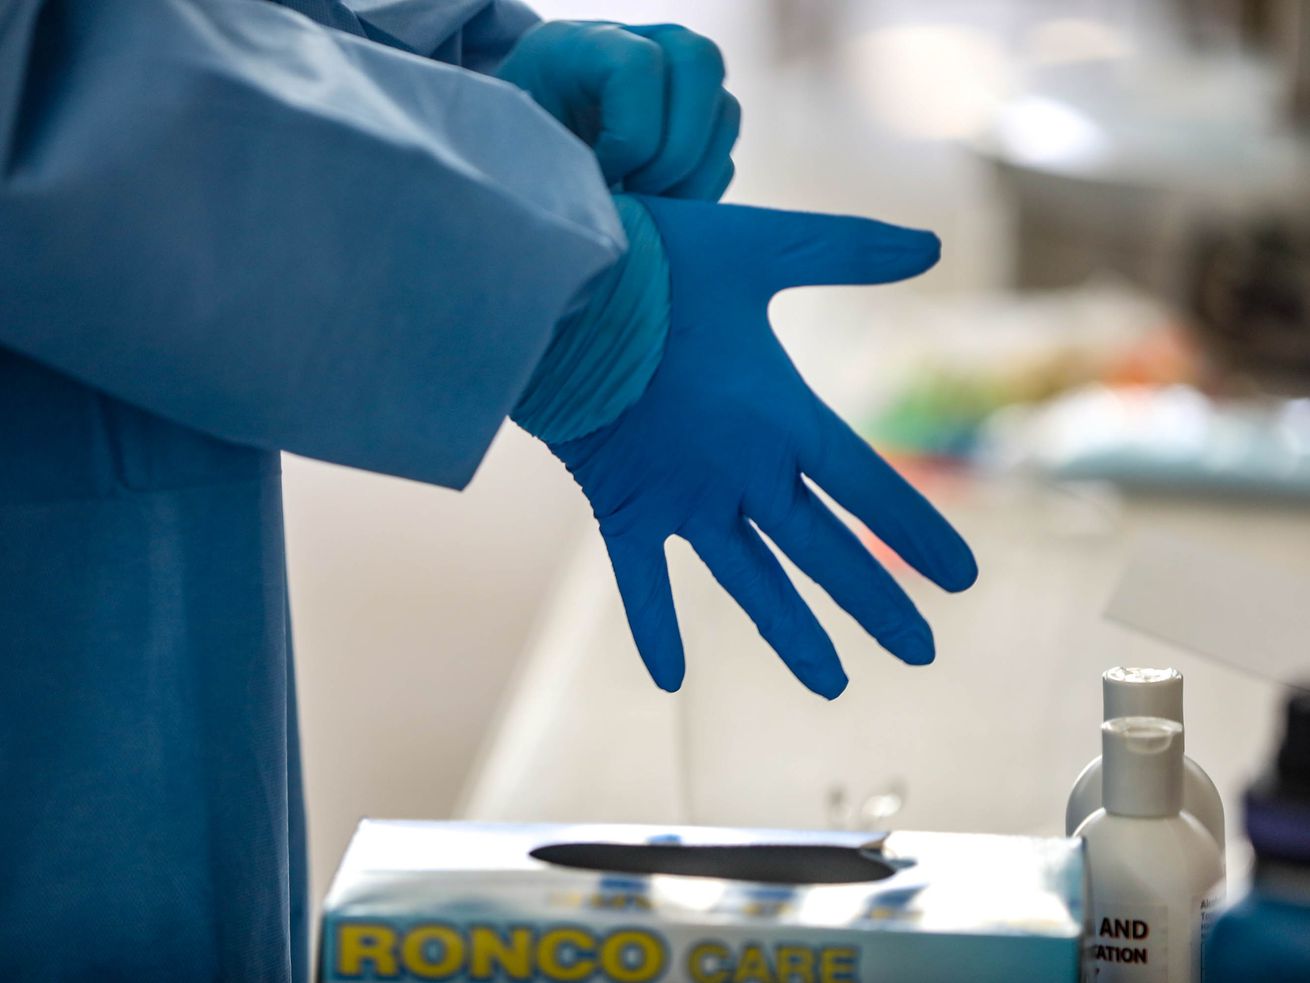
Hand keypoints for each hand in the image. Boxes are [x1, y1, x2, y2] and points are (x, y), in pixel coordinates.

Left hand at [495, 21, 738, 199]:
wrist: (526, 157)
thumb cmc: (516, 153)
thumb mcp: (525, 152)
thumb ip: (567, 172)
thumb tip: (624, 223)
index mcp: (585, 43)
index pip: (639, 65)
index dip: (630, 135)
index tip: (600, 174)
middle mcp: (645, 43)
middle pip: (701, 64)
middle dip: (676, 151)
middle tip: (640, 194)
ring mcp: (678, 82)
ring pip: (724, 113)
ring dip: (693, 177)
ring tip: (650, 209)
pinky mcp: (696, 124)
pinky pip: (723, 155)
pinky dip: (698, 192)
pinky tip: (659, 210)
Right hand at [547, 197, 977, 698]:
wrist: (558, 287)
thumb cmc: (661, 261)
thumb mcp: (764, 246)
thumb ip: (851, 250)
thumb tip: (932, 244)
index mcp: (783, 419)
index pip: (871, 491)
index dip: (920, 534)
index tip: (962, 579)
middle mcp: (742, 475)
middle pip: (824, 552)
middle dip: (876, 602)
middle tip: (921, 651)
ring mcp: (681, 501)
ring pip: (751, 582)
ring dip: (793, 634)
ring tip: (833, 686)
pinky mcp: (622, 506)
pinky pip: (641, 580)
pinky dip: (654, 626)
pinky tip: (668, 681)